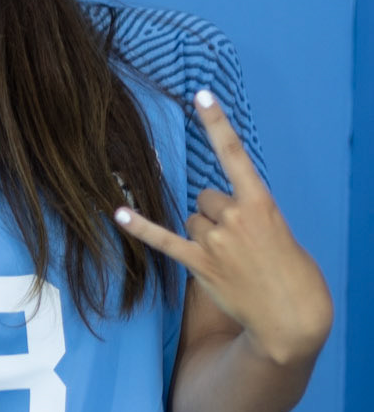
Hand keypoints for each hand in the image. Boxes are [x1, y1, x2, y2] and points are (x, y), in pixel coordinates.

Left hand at [113, 91, 331, 367]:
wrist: (292, 316)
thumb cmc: (292, 273)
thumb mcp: (280, 231)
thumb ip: (250, 214)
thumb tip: (218, 215)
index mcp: (261, 202)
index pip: (234, 154)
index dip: (216, 123)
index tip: (200, 94)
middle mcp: (235, 216)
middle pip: (205, 197)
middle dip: (216, 215)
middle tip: (239, 242)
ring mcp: (215, 241)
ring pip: (192, 221)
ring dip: (203, 236)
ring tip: (229, 260)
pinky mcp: (200, 265)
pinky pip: (164, 240)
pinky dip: (141, 228)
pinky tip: (119, 214)